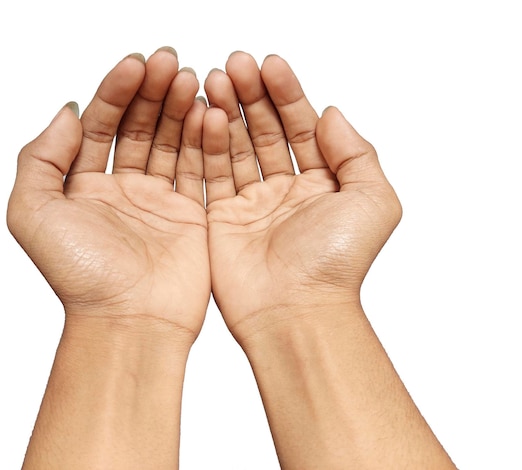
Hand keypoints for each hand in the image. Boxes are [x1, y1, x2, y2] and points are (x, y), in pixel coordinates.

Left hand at [7, 48, 209, 342]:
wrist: (129, 322)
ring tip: (190, 79)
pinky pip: (198, 168)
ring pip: (170, 142)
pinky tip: (209, 114)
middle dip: (152, 92)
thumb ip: (40, 156)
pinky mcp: (190, 215)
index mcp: (82, 186)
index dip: (115, 92)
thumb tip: (67, 112)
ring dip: (179, 109)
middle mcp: (121, 190)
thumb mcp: (32, 211)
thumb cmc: (80, 276)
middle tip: (169, 62)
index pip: (99, 125)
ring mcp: (157, 202)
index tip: (134, 66)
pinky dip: (204, 140)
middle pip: (138, 127)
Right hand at [203, 52, 401, 342]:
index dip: (287, 94)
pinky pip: (212, 173)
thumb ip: (356, 152)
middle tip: (235, 65)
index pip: (301, 126)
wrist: (295, 312)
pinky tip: (205, 116)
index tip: (270, 65)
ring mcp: (251, 204)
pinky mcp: (221, 219)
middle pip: (266, 131)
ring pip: (236, 147)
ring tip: (215, 81)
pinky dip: (207, 144)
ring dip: (227, 112)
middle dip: (251, 96)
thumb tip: (331, 113)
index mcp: (322, 184)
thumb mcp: (372, 200)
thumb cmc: (336, 264)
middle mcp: (286, 191)